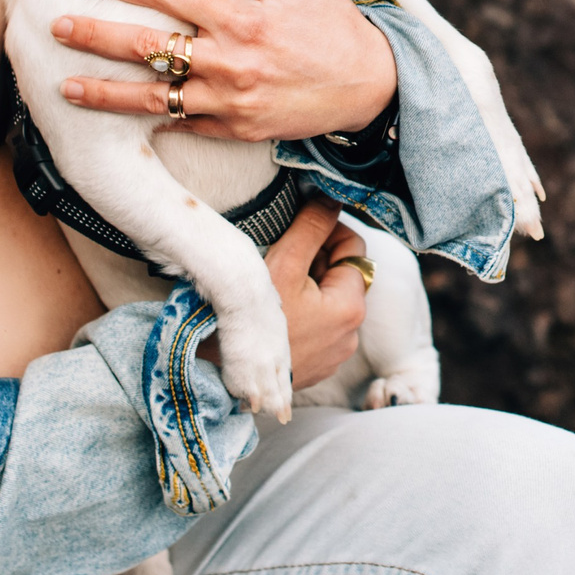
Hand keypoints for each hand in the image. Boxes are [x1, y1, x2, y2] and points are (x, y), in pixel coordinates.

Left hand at [54, 0, 396, 140]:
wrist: (369, 87)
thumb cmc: (334, 27)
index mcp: (241, 20)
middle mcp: (229, 63)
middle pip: (145, 47)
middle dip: (93, 36)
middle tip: (57, 28)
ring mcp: (229, 102)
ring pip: (152, 97)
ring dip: (104, 93)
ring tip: (67, 88)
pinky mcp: (235, 129)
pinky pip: (183, 124)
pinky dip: (153, 119)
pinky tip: (124, 114)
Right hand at [200, 202, 368, 390]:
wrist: (220, 375)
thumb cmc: (252, 322)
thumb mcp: (283, 264)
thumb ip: (312, 227)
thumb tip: (332, 199)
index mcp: (350, 307)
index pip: (354, 249)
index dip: (329, 230)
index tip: (301, 227)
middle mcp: (351, 334)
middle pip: (342, 276)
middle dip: (317, 259)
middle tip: (283, 254)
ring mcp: (334, 355)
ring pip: (329, 302)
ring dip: (309, 286)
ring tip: (275, 283)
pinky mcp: (317, 367)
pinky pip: (319, 328)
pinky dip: (303, 313)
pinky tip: (276, 311)